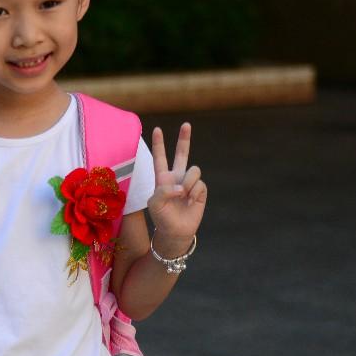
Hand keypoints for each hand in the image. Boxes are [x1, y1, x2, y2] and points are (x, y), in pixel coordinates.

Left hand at [147, 122, 206, 245]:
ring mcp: (189, 183)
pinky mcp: (200, 190)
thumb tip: (181, 186)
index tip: (156, 129)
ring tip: (184, 195)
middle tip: (186, 124)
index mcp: (162, 177)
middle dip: (184, 139)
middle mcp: (177, 177)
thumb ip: (164, 191)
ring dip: (188, 182)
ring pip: (193, 170)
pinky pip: (200, 184)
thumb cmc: (162, 217)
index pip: (160, 157)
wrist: (176, 231)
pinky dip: (194, 193)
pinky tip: (190, 201)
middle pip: (182, 154)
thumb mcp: (154, 204)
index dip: (158, 144)